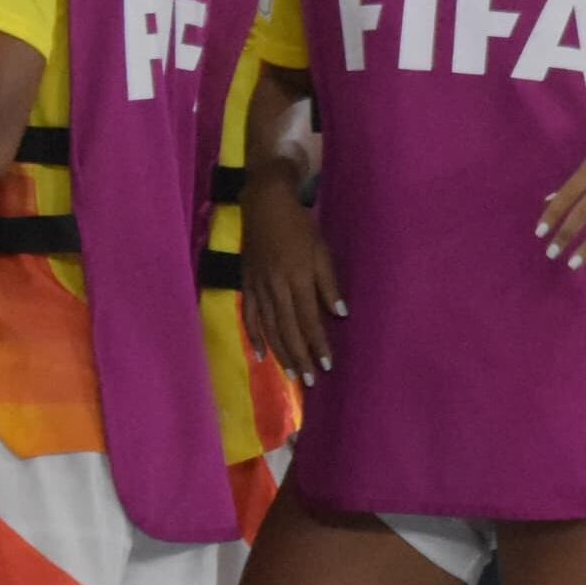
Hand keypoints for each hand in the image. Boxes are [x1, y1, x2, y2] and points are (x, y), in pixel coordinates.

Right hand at [239, 191, 343, 380]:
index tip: (327, 365)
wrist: (265, 204)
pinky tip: (261, 354)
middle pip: (288, 329)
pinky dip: (254, 336)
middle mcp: (276, 287)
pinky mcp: (246, 284)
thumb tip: (339, 313)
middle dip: (300, 356)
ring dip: (281, 353)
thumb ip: (329, 283)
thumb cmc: (300, 226)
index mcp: (298, 277)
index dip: (318, 344)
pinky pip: (249, 315)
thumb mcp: (322, 250)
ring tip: (291, 374)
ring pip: (269, 327)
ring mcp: (258, 287)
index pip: (309, 319)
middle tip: (310, 380)